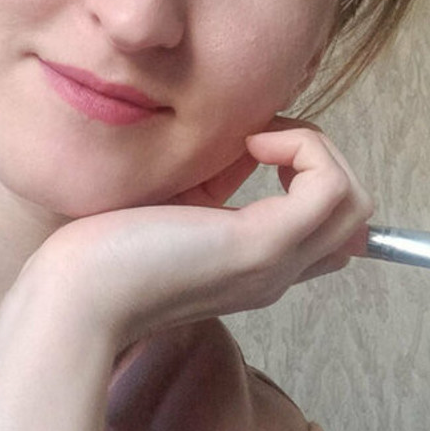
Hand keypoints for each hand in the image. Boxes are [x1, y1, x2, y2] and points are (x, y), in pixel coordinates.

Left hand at [19, 123, 371, 353]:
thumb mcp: (174, 203)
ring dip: (317, 152)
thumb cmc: (102, 252)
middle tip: (261, 140)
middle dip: (319, 158)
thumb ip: (215, 179)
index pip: (328, 231)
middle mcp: (277, 271)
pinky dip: (305, 149)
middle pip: (352, 215)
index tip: (256, 146)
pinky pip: (332, 188)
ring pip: (354, 201)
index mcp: (255, 267)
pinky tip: (254, 144)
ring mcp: (275, 262)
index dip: (309, 176)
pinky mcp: (262, 245)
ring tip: (260, 142)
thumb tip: (245, 133)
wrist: (74, 297)